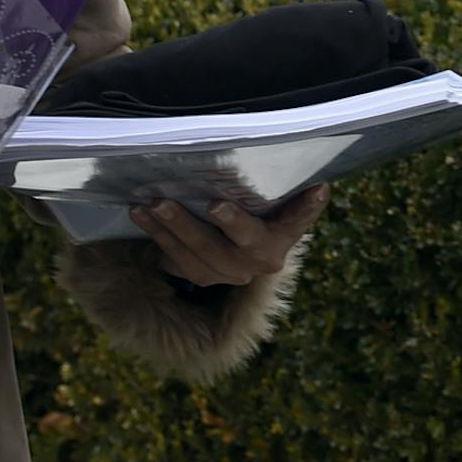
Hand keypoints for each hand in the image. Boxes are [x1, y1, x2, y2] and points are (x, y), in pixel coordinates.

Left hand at [132, 184, 329, 286]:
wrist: (248, 247)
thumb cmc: (266, 213)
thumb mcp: (282, 205)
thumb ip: (296, 199)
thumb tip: (321, 186)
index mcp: (279, 241)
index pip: (284, 228)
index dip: (274, 216)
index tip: (258, 198)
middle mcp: (255, 263)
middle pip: (222, 249)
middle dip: (192, 226)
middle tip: (167, 202)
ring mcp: (226, 273)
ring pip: (194, 258)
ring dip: (166, 230)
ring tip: (146, 204)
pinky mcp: (202, 276)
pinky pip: (175, 260)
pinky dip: (157, 236)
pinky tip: (139, 214)